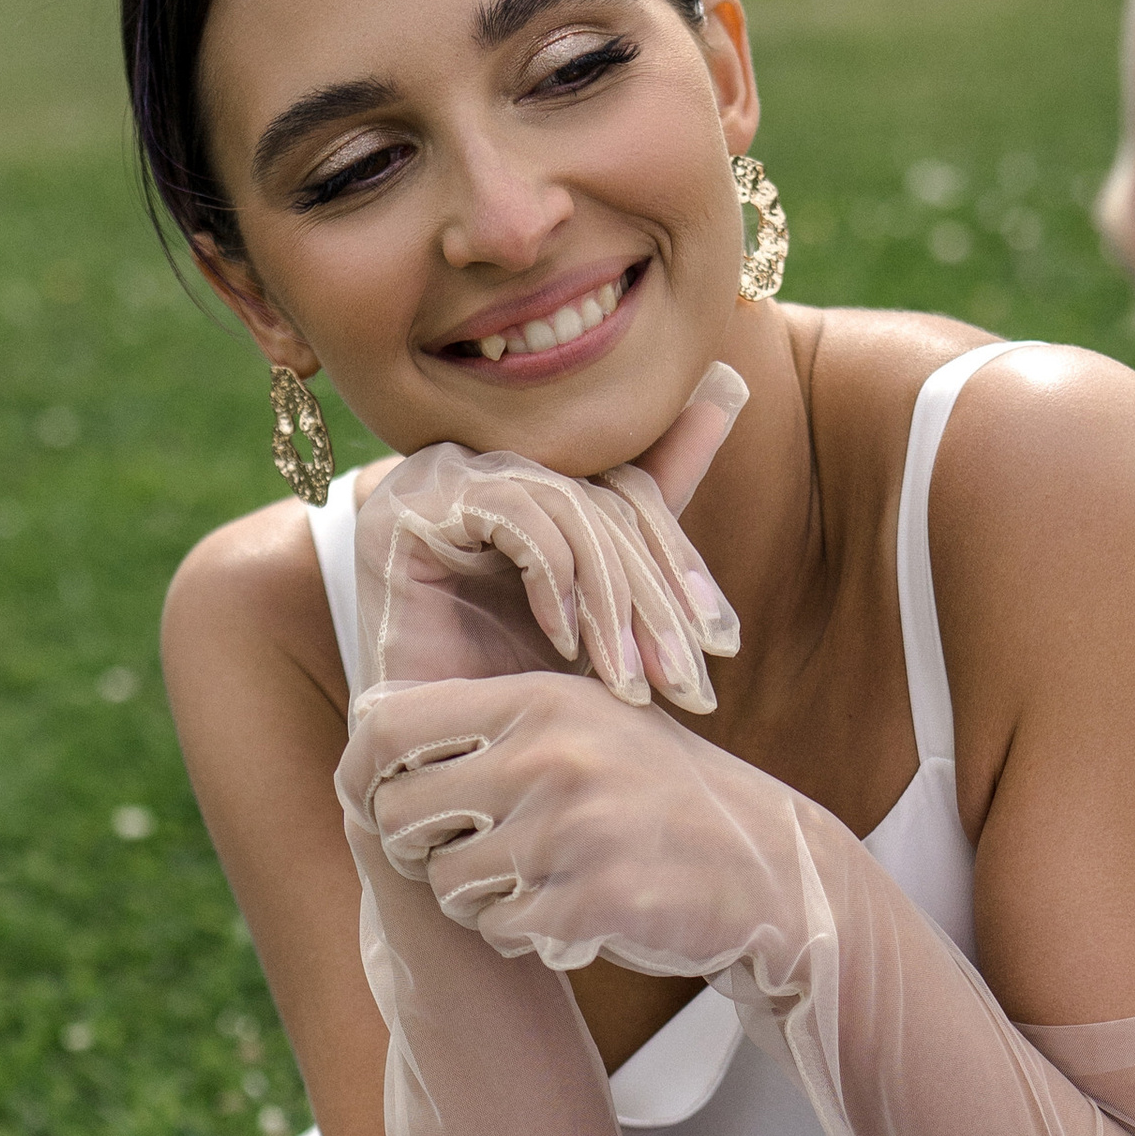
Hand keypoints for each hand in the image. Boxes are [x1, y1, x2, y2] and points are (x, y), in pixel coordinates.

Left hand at [339, 667, 798, 980]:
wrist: (771, 866)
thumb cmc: (659, 798)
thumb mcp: (589, 724)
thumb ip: (494, 721)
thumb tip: (368, 722)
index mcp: (540, 701)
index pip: (386, 725)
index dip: (362, 772)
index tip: (379, 801)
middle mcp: (550, 758)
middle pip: (400, 814)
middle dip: (421, 849)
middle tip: (469, 857)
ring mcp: (574, 832)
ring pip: (446, 885)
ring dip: (477, 900)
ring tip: (536, 884)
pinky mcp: (594, 904)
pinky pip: (500, 932)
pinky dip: (523, 936)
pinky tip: (569, 918)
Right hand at [360, 363, 746, 708]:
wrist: (430, 751)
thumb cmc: (511, 682)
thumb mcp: (604, 599)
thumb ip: (655, 502)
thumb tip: (730, 384)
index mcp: (522, 473)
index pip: (628, 490)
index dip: (681, 564)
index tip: (722, 643)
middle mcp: (473, 460)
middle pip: (601, 501)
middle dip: (654, 597)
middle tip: (687, 679)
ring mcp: (433, 475)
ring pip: (568, 507)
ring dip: (611, 603)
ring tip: (627, 680)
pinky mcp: (404, 504)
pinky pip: (515, 514)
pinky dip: (554, 580)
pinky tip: (565, 645)